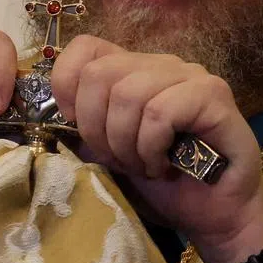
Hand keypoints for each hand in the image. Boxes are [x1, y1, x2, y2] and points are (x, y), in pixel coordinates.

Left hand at [51, 36, 262, 262]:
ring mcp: (191, 75)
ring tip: (145, 166)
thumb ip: (84, 128)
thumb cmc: (163, 184)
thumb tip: (47, 115)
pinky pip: (160, 112)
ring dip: (127, 144)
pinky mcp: (214, 95)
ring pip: (129, 94)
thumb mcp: (109, 154)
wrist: (215, 215)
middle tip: (119, 160)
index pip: (86, 47)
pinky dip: (152, 147)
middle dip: (97, 129)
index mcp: (134, 69)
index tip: (76, 128)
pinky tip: (163, 165)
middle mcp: (162, 63)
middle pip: (101, 74)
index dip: (67, 85)